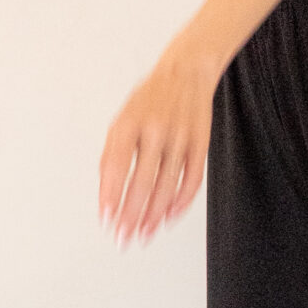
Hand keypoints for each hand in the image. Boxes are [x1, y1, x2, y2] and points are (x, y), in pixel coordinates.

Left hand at [100, 43, 217, 245]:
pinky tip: (171, 215)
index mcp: (129, 123)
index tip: (107, 218)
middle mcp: (155, 129)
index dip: (111, 194)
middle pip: (143, 181)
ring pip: (168, 184)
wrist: (187, 71)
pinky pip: (192, 178)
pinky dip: (182, 200)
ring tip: (145, 232)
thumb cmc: (149, 100)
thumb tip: (107, 194)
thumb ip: (112, 155)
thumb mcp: (122, 119)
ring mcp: (180, 136)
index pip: (117, 165)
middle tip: (124, 237)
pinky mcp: (200, 142)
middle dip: (132, 214)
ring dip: (155, 214)